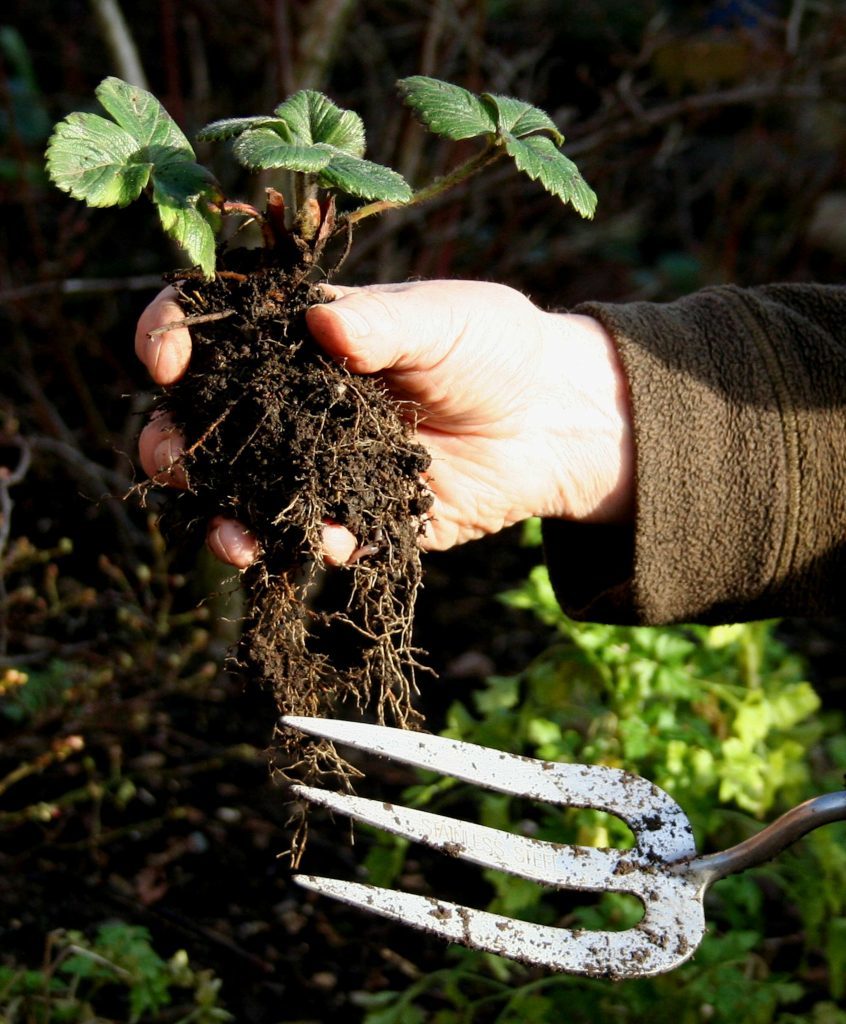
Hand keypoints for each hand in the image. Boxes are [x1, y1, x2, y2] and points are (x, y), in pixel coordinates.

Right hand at [135, 280, 633, 566]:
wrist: (552, 420)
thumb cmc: (496, 348)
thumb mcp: (445, 320)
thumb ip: (382, 324)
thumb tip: (322, 324)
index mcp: (304, 337)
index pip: (217, 327)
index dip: (175, 334)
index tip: (164, 357)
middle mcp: (298, 403)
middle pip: (209, 423)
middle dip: (174, 442)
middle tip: (169, 460)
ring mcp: (321, 464)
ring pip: (248, 493)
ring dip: (224, 517)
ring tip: (228, 538)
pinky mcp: (357, 514)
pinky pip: (317, 536)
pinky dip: (310, 546)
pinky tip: (324, 544)